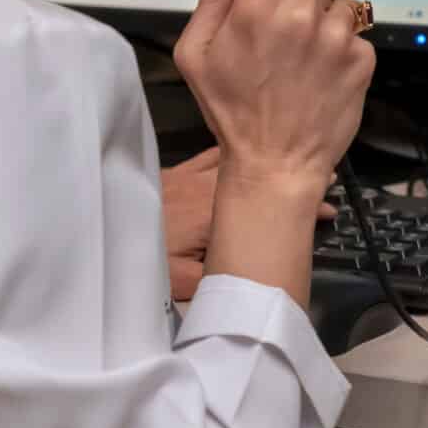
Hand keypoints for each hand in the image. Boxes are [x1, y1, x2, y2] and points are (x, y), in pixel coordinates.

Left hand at [161, 144, 336, 301]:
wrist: (99, 228)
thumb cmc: (145, 256)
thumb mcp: (182, 280)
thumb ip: (220, 275)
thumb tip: (258, 271)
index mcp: (217, 210)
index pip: (268, 205)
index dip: (300, 207)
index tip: (328, 210)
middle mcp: (209, 185)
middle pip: (260, 175)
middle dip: (293, 178)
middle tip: (325, 181)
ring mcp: (191, 173)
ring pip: (242, 159)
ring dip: (270, 160)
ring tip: (296, 161)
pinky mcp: (175, 170)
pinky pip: (215, 152)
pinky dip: (239, 147)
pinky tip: (249, 146)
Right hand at [174, 0, 375, 193]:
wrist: (275, 164)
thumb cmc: (232, 110)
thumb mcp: (197, 51)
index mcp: (256, 7)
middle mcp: (300, 16)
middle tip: (291, 13)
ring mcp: (336, 38)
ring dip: (327, 15)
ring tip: (306, 49)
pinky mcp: (361, 59)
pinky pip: (357, 32)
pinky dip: (343, 46)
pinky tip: (321, 70)